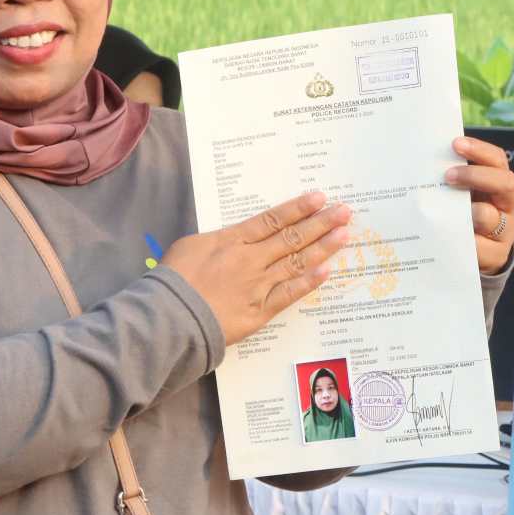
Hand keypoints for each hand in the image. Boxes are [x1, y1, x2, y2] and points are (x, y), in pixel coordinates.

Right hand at [162, 193, 351, 345]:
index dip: (298, 208)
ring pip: (296, 262)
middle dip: (320, 223)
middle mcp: (251, 259)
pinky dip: (308, 282)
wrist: (169, 316)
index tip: (319, 198)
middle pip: (292, 237)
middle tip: (344, 211)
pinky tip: (326, 270)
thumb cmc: (173, 280)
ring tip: (344, 235)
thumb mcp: (191, 246)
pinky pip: (289, 294)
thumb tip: (236, 238)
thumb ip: (220, 240)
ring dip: (323, 248)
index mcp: (232, 240)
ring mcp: (258, 285)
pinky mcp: (259, 311)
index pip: (272, 220)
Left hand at [446, 137, 513, 275]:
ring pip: (492, 218)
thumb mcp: (460, 196)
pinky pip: (482, 248)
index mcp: (498, 184)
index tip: (455, 144)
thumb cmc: (462, 217)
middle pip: (504, 183)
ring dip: (471, 213)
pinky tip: (446, 238)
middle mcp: (506, 204)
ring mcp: (504, 231)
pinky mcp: (496, 255)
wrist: (473, 256)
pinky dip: (464, 242)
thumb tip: (421, 161)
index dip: (479, 150)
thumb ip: (451, 181)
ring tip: (448, 212)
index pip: (496, 160)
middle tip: (448, 176)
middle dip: (475, 176)